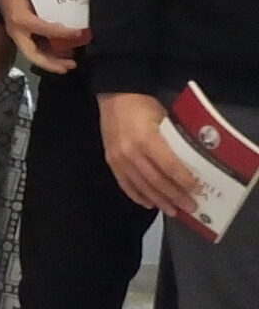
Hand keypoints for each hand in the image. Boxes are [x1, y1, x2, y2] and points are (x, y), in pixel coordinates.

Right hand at [0, 0, 79, 75]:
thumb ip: (49, 0)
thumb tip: (73, 8)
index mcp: (20, 18)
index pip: (43, 29)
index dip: (61, 33)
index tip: (79, 33)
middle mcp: (17, 32)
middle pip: (33, 54)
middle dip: (52, 63)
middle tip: (71, 65)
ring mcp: (18, 36)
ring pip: (34, 55)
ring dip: (52, 62)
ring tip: (69, 63)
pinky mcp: (21, 37)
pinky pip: (35, 49)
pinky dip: (49, 55)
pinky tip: (62, 54)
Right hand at [100, 91, 205, 218]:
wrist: (115, 97)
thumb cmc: (143, 106)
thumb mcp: (164, 119)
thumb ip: (174, 141)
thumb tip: (190, 163)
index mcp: (146, 139)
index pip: (169, 166)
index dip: (184, 180)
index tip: (197, 190)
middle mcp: (131, 152)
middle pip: (156, 180)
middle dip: (175, 196)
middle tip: (190, 207)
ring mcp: (119, 159)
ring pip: (141, 186)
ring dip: (158, 200)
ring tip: (172, 211)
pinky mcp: (111, 161)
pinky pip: (125, 184)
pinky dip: (137, 196)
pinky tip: (148, 203)